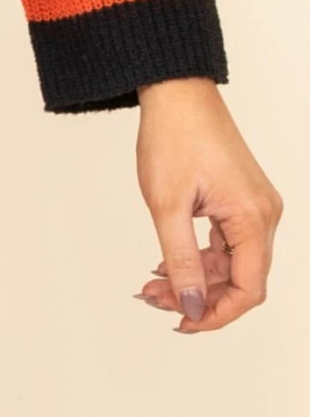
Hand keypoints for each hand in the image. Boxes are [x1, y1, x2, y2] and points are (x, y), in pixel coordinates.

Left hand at [135, 78, 280, 333]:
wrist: (176, 93)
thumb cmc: (173, 138)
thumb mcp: (167, 206)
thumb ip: (180, 261)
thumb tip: (191, 306)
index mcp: (253, 218)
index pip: (250, 289)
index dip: (217, 314)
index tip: (182, 324)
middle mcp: (263, 215)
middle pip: (242, 280)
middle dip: (199, 297)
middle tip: (153, 299)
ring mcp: (254, 206)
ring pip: (232, 263)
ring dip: (195, 278)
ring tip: (152, 283)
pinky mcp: (240, 199)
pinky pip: (227, 243)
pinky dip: (199, 257)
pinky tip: (166, 262)